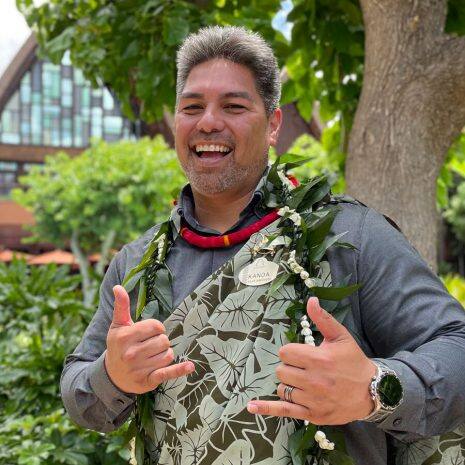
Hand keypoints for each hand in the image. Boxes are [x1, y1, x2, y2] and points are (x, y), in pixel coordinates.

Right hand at [104, 285, 194, 393]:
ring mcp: (139, 369)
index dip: (156, 328)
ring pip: (168, 355)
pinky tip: (190, 366)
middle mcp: (131, 353)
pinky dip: (179, 370)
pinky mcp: (147, 381)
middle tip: (150, 346)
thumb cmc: (118, 345)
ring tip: (152, 356)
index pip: (156, 326)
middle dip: (161, 341)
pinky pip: (167, 373)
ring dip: (164, 354)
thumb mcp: (118, 325)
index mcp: (125, 337)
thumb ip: (121, 306)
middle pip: (164, 341)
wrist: (112, 375)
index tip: (149, 333)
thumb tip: (118, 287)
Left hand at [247, 297, 375, 424]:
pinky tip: (251, 406)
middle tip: (303, 368)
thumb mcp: (341, 336)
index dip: (291, 352)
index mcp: (318, 359)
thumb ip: (323, 318)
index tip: (302, 354)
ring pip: (282, 388)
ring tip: (304, 382)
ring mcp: (312, 400)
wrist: (371, 391)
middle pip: (281, 370)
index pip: (285, 353)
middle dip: (289, 367)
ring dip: (288, 384)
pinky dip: (266, 408)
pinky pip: (284, 410)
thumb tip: (310, 300)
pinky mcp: (312, 414)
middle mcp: (314, 381)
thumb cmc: (353, 361)